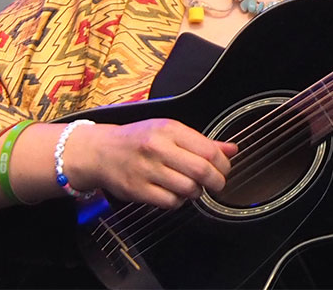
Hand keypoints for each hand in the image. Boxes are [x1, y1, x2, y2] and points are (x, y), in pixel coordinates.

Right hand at [65, 118, 236, 208]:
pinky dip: (179, 202)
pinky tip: (175, 194)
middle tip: (217, 183)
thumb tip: (232, 149)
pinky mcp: (138, 190)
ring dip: (197, 192)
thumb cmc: (138, 139)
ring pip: (188, 189)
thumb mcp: (170, 131)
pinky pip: (170, 202)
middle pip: (201, 171)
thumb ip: (202, 141)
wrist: (100, 152)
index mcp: (169, 130)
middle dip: (216, 181)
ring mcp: (147, 170)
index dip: (223, 164)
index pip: (209, 150)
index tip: (225, 168)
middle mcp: (158, 148)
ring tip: (194, 188)